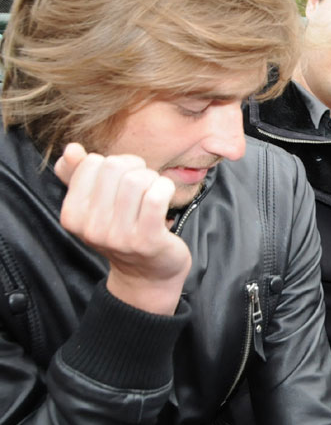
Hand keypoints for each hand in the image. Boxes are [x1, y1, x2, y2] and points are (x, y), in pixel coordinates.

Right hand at [55, 143, 191, 314]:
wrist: (147, 274)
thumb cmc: (123, 231)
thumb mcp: (95, 206)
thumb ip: (78, 176)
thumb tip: (71, 150)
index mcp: (72, 216)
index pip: (91, 163)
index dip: (114, 163)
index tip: (123, 179)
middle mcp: (91, 228)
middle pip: (115, 168)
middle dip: (135, 168)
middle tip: (143, 183)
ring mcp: (119, 237)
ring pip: (137, 180)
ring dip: (152, 179)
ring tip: (154, 193)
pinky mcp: (147, 240)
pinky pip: (156, 196)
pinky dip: (165, 187)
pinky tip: (166, 195)